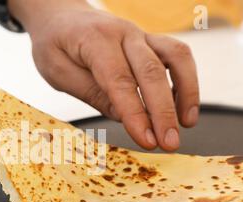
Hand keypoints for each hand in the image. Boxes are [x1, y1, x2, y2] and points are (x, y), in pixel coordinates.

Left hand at [9, 0, 199, 150]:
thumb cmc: (55, 45)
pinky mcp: (150, 41)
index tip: (147, 141)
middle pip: (152, 72)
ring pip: (175, 56)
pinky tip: (182, 107)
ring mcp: (140, 34)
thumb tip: (124, 116)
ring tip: (187, 124)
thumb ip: (91, 92)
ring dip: (186, 92)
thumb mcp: (58, 72)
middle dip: (163, 112)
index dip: (135, 114)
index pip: (119, 81)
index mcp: (94, 40)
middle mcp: (123, 33)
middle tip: (170, 144)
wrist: (61, 15)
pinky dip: (185, 80)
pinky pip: (177, 55)